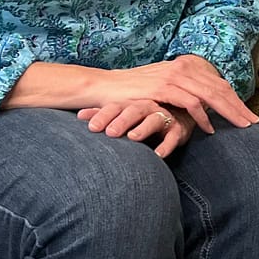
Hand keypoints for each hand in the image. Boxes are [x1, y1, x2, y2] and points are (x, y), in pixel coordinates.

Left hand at [78, 99, 195, 157]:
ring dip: (143, 128)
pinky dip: (167, 145)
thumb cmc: (145, 114)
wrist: (180, 111)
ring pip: (154, 119)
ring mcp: (164, 117)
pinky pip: (173, 137)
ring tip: (133, 137)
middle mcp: (147, 107)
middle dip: (122, 120)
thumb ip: (104, 114)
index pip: (115, 106)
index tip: (90, 127)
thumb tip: (79, 115)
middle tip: (110, 132)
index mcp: (132, 103)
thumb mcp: (125, 113)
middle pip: (134, 110)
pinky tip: (158, 154)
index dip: (103, 115)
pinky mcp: (178, 129)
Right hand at [94, 55, 258, 133]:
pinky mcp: (163, 88)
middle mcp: (182, 68)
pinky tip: (209, 129)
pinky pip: (190, 103)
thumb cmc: (133, 92)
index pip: (218, 83)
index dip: (236, 100)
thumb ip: (184, 92)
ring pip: (210, 95)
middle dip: (239, 107)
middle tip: (254, 124)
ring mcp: (173, 77)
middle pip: (220, 88)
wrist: (104, 87)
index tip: (249, 116)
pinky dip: (202, 116)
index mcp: (185, 66)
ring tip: (241, 127)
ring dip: (228, 112)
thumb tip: (204, 105)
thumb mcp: (163, 88)